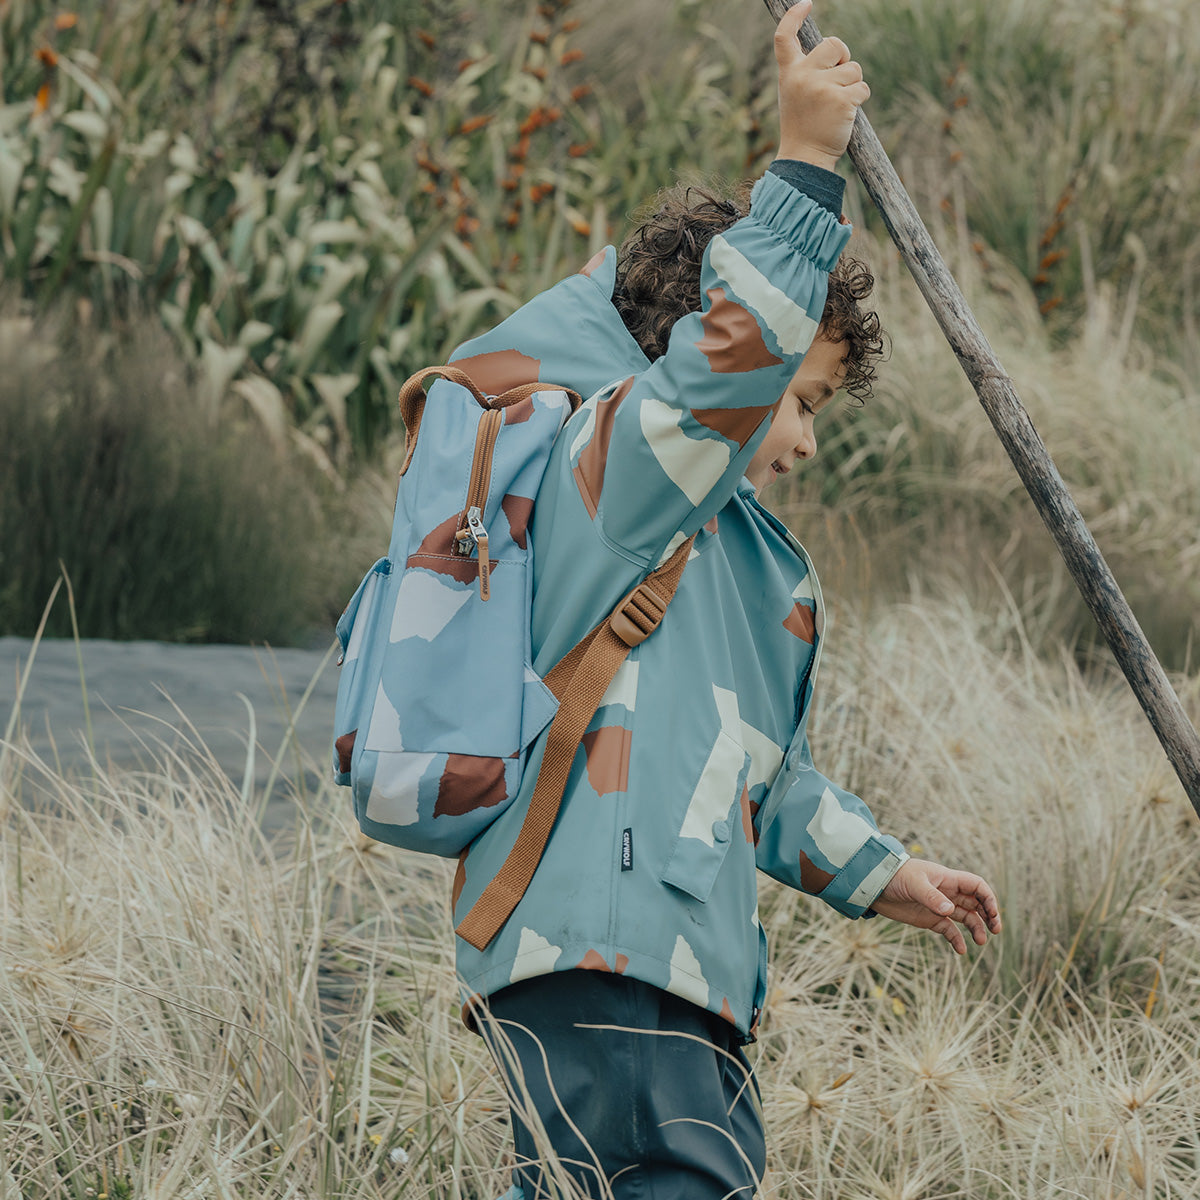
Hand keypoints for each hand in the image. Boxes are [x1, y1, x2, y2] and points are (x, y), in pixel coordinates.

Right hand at [774, 1, 869, 170]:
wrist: (805, 159)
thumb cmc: (803, 128)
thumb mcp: (796, 95)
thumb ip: (808, 72)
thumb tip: (836, 53)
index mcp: (789, 74)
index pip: (784, 38)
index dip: (794, 17)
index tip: (806, 3)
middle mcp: (803, 76)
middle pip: (834, 44)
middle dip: (844, 58)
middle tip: (839, 81)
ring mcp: (821, 87)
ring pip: (853, 69)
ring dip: (853, 85)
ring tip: (837, 107)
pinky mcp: (841, 100)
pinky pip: (862, 88)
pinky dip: (859, 100)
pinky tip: (845, 115)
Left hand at [869, 858, 1001, 954]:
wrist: (873, 885)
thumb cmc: (895, 876)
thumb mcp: (913, 884)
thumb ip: (931, 897)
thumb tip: (950, 910)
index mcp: (947, 879)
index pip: (976, 886)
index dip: (988, 898)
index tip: (993, 913)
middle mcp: (947, 892)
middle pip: (976, 903)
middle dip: (989, 915)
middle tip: (995, 930)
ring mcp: (939, 906)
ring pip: (966, 917)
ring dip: (976, 928)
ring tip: (980, 942)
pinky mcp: (929, 919)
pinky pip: (949, 930)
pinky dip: (957, 939)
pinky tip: (961, 950)